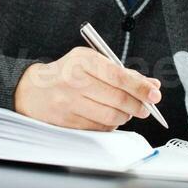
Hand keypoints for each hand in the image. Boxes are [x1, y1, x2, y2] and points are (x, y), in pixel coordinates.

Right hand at [13, 46, 161, 130]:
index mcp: (82, 61)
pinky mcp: (67, 121)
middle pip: (117, 99)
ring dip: (126, 116)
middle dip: (138, 105)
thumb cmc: (68, 73)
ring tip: (128, 111)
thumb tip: (151, 85)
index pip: (118, 76)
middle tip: (146, 107)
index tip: (154, 94)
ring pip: (110, 116)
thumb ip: (122, 72)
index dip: (139, 87)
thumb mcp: (92, 62)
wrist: (33, 89)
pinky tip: (110, 116)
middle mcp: (74, 81)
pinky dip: (111, 124)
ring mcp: (69, 103)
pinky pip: (99, 127)